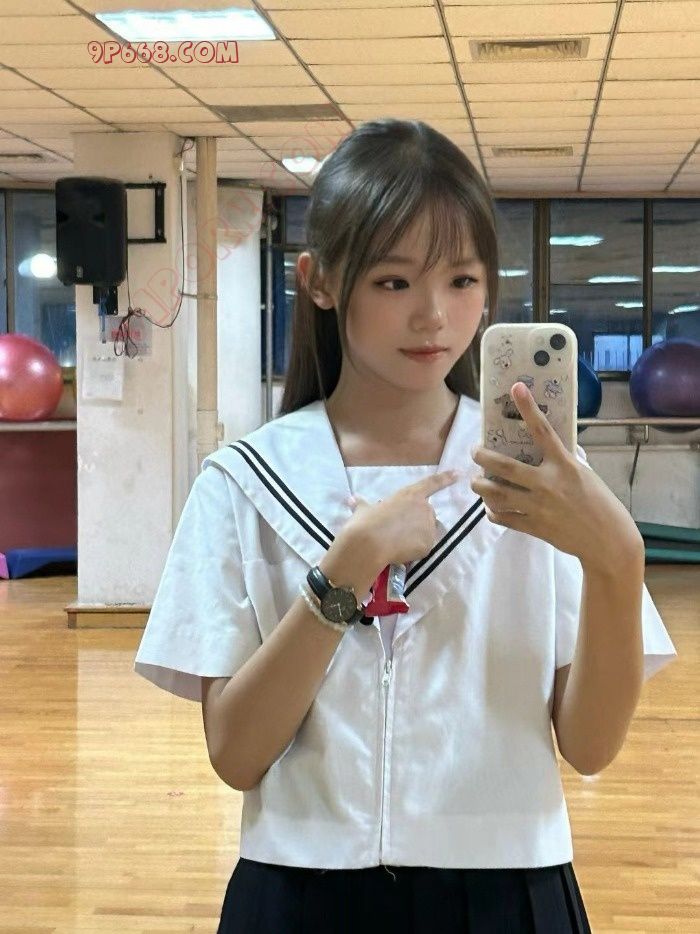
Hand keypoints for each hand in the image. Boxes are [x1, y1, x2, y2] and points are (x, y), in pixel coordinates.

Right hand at [345, 470, 460, 566]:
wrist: (368, 543)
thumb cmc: (365, 521)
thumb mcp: (363, 510)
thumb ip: (363, 505)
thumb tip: (353, 500)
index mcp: (410, 494)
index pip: (432, 483)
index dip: (446, 478)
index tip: (459, 473)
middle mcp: (424, 508)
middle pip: (427, 514)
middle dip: (417, 521)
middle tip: (399, 530)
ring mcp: (428, 526)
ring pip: (426, 532)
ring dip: (416, 536)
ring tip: (397, 543)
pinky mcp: (429, 544)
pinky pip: (423, 548)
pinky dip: (415, 551)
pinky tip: (401, 552)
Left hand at [470, 382, 644, 571]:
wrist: (608, 541)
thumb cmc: (601, 503)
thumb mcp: (586, 474)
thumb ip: (566, 459)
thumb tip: (551, 443)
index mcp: (564, 465)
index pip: (543, 430)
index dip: (527, 408)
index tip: (515, 389)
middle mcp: (548, 484)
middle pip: (504, 466)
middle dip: (482, 456)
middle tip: (475, 451)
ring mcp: (538, 507)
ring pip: (496, 494)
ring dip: (481, 486)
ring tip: (477, 481)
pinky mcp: (534, 527)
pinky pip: (503, 517)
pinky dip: (493, 511)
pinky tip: (491, 507)